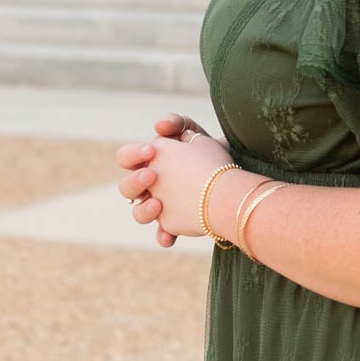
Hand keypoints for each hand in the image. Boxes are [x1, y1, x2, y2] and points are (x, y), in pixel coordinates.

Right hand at [116, 113, 233, 247]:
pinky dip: (164, 237)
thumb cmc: (211, 157)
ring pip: (139, 214)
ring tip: (159, 204)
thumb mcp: (197, 135)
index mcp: (150, 165)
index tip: (152, 150)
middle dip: (135, 181)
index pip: (126, 158)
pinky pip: (163, 236)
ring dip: (144, 210)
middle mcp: (150, 188)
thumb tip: (159, 126)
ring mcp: (160, 208)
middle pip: (126, 188)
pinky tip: (170, 237)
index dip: (133, 155)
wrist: (233, 184)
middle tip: (153, 175)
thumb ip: (176, 123)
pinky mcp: (174, 226)